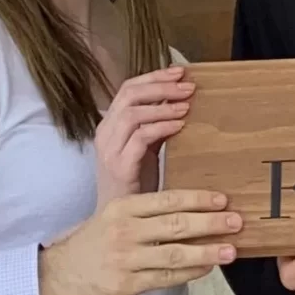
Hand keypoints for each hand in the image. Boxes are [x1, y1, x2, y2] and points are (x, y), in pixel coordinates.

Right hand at [37, 191, 240, 294]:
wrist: (54, 277)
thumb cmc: (89, 246)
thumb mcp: (111, 218)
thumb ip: (144, 213)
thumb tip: (187, 211)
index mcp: (123, 207)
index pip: (167, 199)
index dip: (198, 199)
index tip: (223, 199)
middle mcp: (125, 230)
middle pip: (175, 224)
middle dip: (210, 222)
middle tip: (237, 221)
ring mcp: (126, 258)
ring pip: (174, 253)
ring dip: (207, 251)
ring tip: (231, 250)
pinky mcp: (126, 284)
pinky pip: (165, 277)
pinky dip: (189, 272)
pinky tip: (206, 268)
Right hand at [93, 66, 193, 202]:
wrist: (120, 222)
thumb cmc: (136, 185)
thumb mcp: (147, 149)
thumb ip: (157, 126)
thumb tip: (181, 101)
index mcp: (110, 125)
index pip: (128, 88)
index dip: (155, 77)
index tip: (180, 71)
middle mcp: (105, 133)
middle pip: (129, 94)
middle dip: (161, 86)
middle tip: (188, 86)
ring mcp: (109, 150)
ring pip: (132, 113)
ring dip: (163, 105)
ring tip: (187, 105)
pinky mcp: (119, 166)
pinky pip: (140, 137)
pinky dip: (161, 127)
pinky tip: (180, 125)